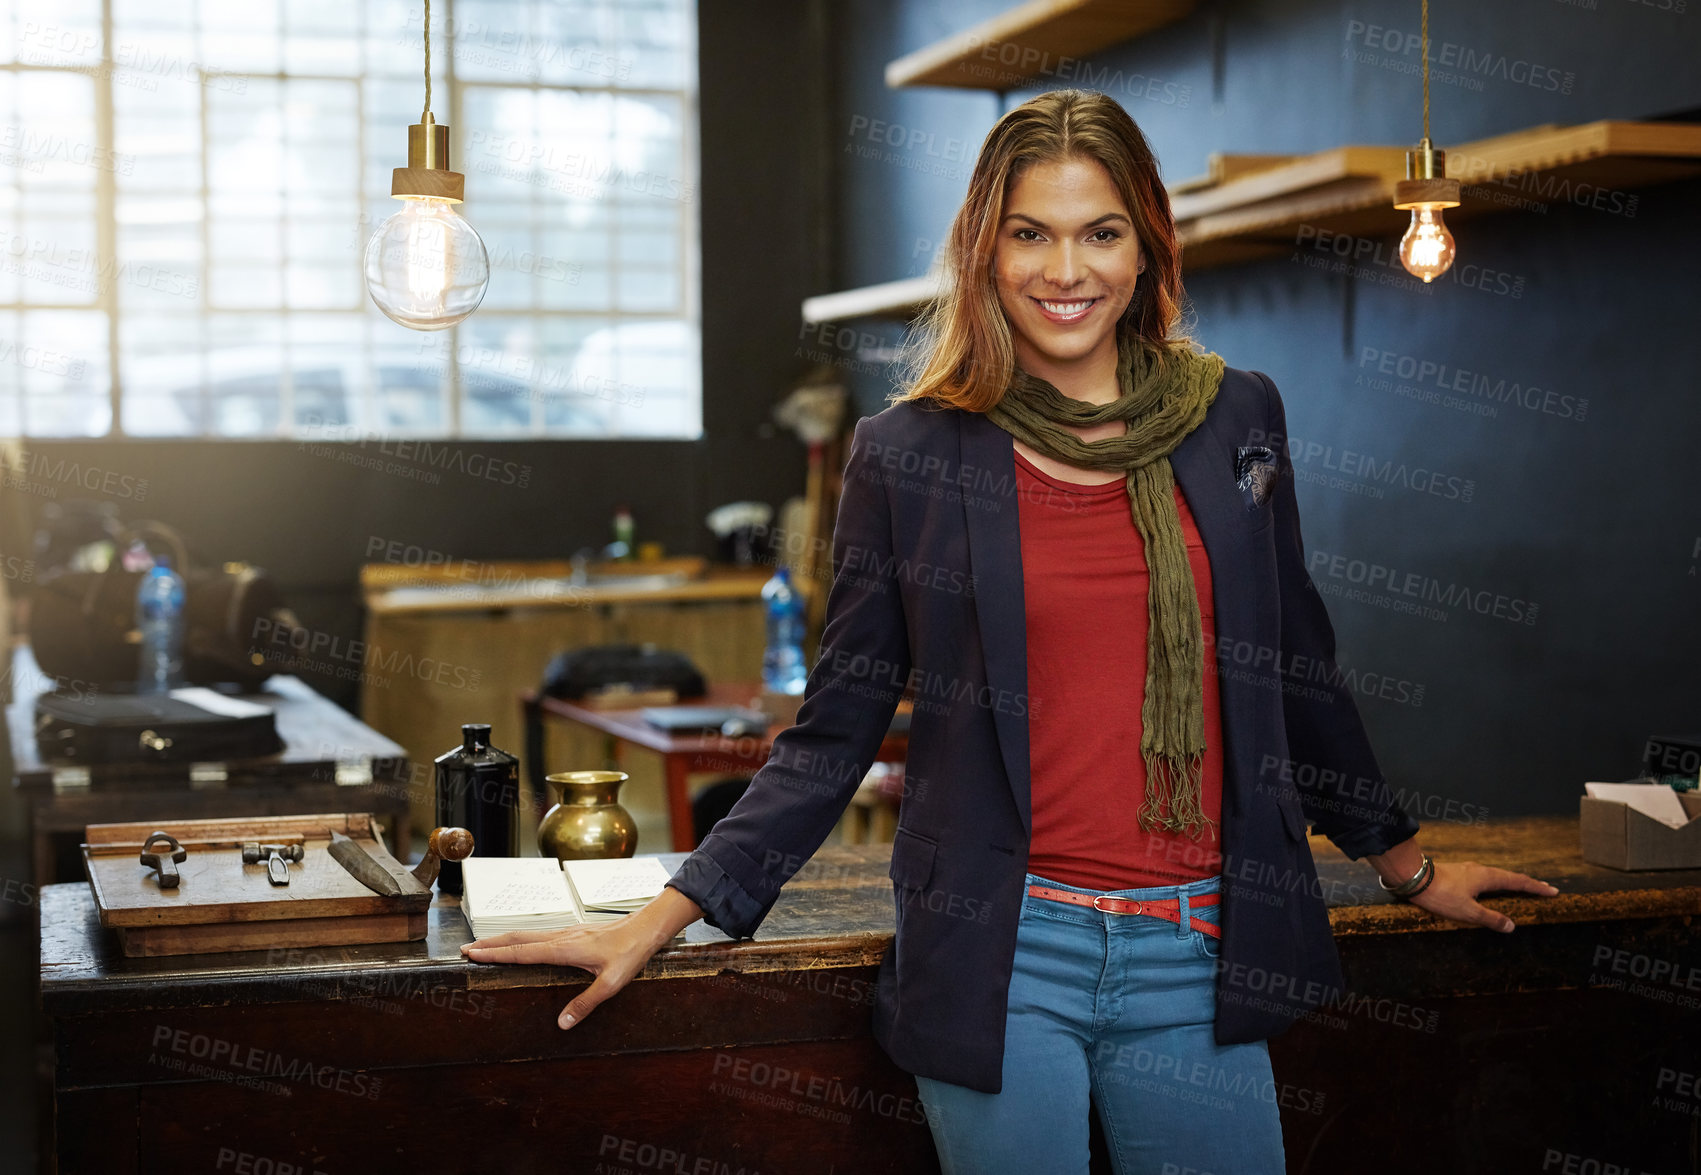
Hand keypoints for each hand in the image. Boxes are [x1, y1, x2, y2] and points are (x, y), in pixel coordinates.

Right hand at [459, 887, 702, 1028]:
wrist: (646, 928)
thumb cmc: (630, 954)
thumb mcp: (611, 984)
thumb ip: (586, 1003)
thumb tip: (562, 1024)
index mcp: (565, 949)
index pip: (522, 952)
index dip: (496, 954)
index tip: (473, 954)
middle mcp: (561, 937)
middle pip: (518, 938)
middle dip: (491, 944)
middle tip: (466, 949)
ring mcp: (567, 933)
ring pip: (528, 934)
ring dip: (503, 939)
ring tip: (484, 944)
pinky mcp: (574, 933)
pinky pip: (540, 934)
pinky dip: (521, 938)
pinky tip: (520, 943)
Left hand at [1404, 860, 1558, 931]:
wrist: (1414, 877)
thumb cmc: (1441, 895)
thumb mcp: (1468, 912)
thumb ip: (1490, 918)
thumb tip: (1511, 926)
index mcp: (1487, 877)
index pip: (1518, 882)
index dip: (1536, 888)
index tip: (1552, 891)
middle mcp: (1480, 870)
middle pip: (1509, 876)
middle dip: (1527, 883)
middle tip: (1543, 888)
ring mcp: (1468, 870)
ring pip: (1496, 876)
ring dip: (1511, 882)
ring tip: (1521, 887)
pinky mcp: (1458, 873)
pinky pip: (1484, 877)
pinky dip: (1496, 882)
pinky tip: (1490, 888)